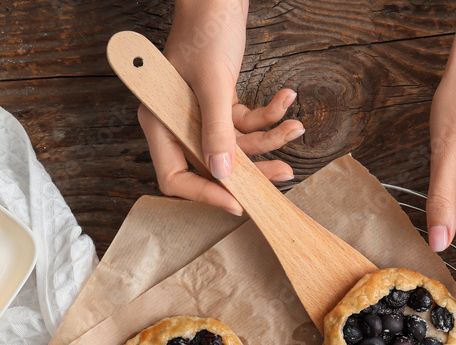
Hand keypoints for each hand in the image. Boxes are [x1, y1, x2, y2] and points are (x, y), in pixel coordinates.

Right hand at [138, 0, 304, 215]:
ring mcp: (201, 115)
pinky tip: (287, 98)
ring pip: (237, 146)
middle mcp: (178, 123)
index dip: (205, 194)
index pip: (175, 176)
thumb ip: (217, 130)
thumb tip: (223, 174)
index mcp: (159, 121)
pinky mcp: (222, 105)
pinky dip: (269, 113)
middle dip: (253, 167)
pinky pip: (247, 123)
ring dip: (270, 137)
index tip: (238, 203)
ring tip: (296, 126)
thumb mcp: (212, 82)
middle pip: (214, 165)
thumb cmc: (205, 30)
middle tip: (284, 172)